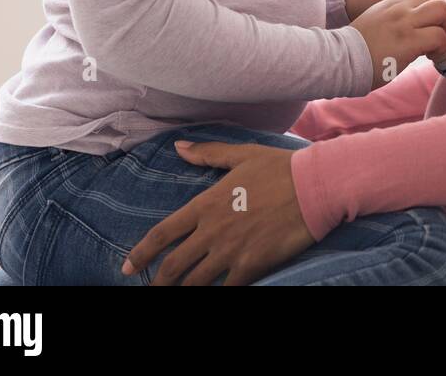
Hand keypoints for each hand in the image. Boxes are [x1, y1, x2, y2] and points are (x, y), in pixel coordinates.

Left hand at [123, 141, 314, 285]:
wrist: (315, 185)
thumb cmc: (281, 168)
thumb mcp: (242, 155)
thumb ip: (208, 154)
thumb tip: (178, 147)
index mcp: (206, 204)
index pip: (162, 233)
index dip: (141, 253)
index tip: (129, 266)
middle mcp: (212, 230)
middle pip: (174, 265)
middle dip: (159, 283)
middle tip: (153, 291)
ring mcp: (231, 250)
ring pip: (195, 281)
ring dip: (183, 292)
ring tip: (177, 297)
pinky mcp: (252, 264)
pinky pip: (227, 288)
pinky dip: (217, 294)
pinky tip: (215, 295)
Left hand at [345, 0, 445, 20]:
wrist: (348, 0)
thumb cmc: (361, 0)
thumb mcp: (384, 3)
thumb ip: (409, 3)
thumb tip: (434, 8)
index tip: (434, 17)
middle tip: (429, 17)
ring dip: (433, 0)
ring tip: (422, 15)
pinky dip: (427, 1)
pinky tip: (418, 13)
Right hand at [351, 0, 445, 88]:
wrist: (339, 60)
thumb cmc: (358, 49)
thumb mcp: (377, 23)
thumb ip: (398, 20)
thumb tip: (419, 29)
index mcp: (392, 3)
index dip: (437, 12)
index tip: (434, 28)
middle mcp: (400, 7)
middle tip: (440, 36)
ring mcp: (404, 22)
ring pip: (443, 11)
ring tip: (436, 45)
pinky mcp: (408, 40)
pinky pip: (439, 36)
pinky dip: (441, 46)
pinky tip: (429, 55)